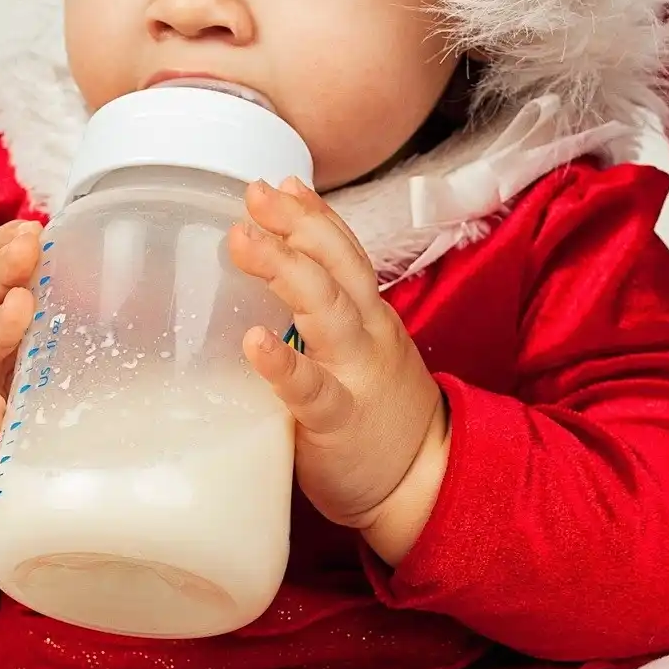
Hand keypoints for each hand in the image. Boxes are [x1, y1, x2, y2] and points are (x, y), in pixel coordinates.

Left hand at [226, 177, 450, 564]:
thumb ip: (327, 317)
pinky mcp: (339, 421)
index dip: (313, 215)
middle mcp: (367, 334)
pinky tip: (254, 343)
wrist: (425, 484)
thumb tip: (273, 282)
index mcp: (369, 316)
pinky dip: (282, 364)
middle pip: (335, 266)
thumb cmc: (379, 416)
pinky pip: (311, 389)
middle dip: (296, 225)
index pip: (344, 252)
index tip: (281, 183)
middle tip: (254, 195)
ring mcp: (356, 375)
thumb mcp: (362, 351)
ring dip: (284, 269)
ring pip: (326, 311)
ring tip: (242, 241)